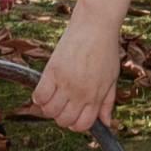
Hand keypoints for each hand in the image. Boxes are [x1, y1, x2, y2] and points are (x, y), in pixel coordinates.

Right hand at [32, 19, 120, 133]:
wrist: (95, 25)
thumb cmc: (105, 50)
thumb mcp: (112, 79)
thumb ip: (108, 103)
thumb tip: (107, 123)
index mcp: (95, 96)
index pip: (82, 125)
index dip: (76, 124)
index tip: (73, 114)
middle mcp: (80, 93)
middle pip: (63, 120)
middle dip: (61, 116)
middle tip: (62, 104)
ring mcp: (66, 83)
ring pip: (49, 111)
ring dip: (48, 108)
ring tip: (52, 97)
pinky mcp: (52, 71)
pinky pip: (39, 95)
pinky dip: (38, 97)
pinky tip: (43, 90)